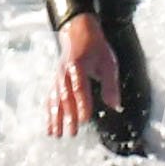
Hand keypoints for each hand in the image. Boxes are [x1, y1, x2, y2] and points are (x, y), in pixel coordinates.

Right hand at [46, 13, 124, 137]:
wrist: (77, 31)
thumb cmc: (95, 47)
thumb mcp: (108, 61)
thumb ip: (110, 84)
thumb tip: (115, 106)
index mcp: (78, 66)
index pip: (80, 88)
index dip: (82, 104)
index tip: (85, 119)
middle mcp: (64, 73)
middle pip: (66, 98)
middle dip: (68, 116)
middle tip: (72, 133)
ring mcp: (57, 78)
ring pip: (55, 100)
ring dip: (55, 118)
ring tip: (56, 135)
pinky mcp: (55, 81)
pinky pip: (50, 99)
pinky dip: (49, 113)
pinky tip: (49, 126)